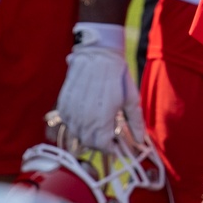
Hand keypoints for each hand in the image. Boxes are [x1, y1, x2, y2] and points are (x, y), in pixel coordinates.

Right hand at [55, 23, 140, 152]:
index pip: (103, 147)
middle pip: (88, 143)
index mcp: (102, 121)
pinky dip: (75, 124)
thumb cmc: (117, 76)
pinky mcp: (63, 104)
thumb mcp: (131, 99)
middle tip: (107, 134)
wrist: (97, 55)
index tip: (115, 143)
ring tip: (96, 124)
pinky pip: (66, 122)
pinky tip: (84, 115)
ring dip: (86, 134)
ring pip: (76, 134)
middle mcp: (84, 120)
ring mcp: (71, 113)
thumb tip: (140, 140)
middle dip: (99, 142)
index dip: (110, 148)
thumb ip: (135, 122)